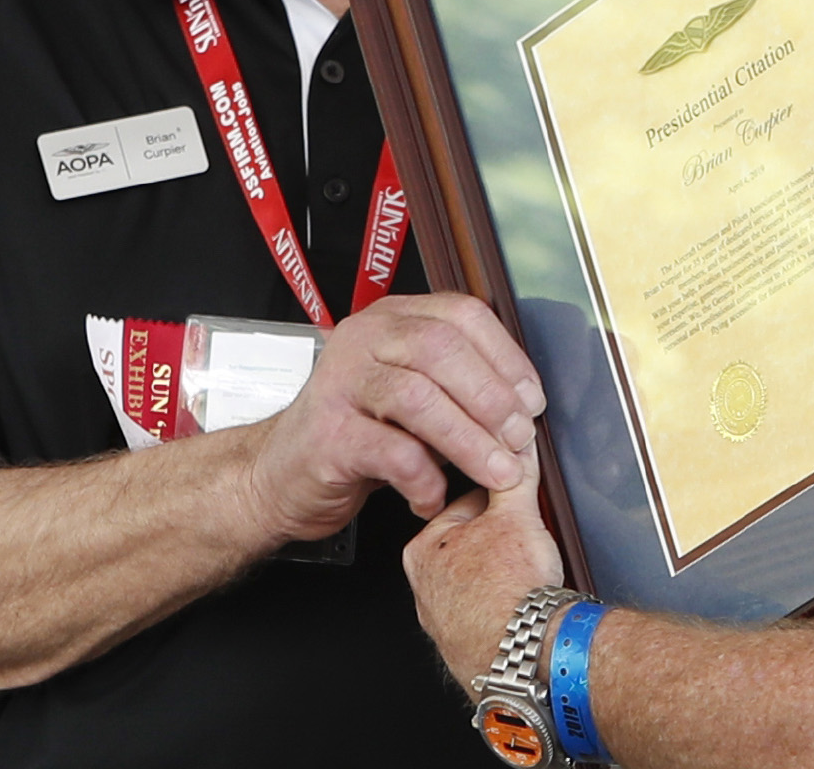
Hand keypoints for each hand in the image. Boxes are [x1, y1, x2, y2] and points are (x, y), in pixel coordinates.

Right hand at [239, 293, 545, 542]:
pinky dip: (424, 480)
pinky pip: (390, 452)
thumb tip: (526, 406)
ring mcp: (338, 383)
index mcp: (392, 319)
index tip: (533, 400)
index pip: (462, 316)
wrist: (280, 477)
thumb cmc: (359, 434)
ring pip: (418, 397)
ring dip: (469, 440)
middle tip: (520, 440)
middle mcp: (362, 340)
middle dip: (492, 399)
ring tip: (496, 473)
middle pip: (441, 349)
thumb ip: (459, 387)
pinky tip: (435, 498)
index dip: (507, 357)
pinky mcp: (325, 434)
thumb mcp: (414, 399)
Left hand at [405, 447, 568, 688]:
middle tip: (531, 537)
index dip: (502, 497)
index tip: (520, 499)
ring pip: (480, 578)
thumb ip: (516, 476)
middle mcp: (425, 587)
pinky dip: (507, 604)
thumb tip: (519, 447)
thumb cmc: (507, 592)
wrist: (523, 652)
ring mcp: (445, 619)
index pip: (466, 502)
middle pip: (474, 541)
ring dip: (505, 571)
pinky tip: (525, 602)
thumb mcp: (516, 515)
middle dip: (503, 536)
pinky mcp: (466, 645)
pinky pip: (489, 610)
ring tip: (530, 572)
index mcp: (422, 549)